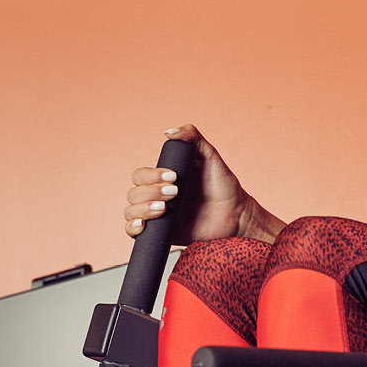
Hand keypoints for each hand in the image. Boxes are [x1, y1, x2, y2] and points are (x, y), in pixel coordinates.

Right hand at [124, 124, 274, 242]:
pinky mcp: (161, 234)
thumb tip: (169, 132)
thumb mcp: (210, 156)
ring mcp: (157, 216)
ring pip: (130, 211)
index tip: (173, 176)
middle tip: (175, 192)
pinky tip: (144, 224)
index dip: (151, 176)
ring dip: (143, 208)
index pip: (140, 175)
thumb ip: (192, 137)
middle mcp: (156, 196)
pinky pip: (133, 232)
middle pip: (133, 193)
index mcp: (162, 179)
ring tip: (165, 208)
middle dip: (150, 192)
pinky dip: (133, 227)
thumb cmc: (223, 185)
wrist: (235, 214)